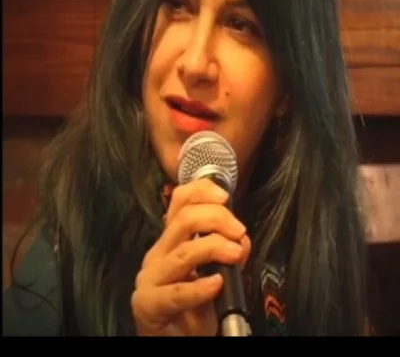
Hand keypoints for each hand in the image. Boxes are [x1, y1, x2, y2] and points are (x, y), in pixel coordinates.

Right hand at [131, 178, 250, 335]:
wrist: (176, 339)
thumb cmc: (194, 305)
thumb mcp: (218, 273)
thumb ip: (230, 254)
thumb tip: (242, 240)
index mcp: (172, 239)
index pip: (180, 201)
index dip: (201, 191)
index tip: (224, 196)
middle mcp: (159, 252)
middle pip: (183, 220)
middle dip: (216, 219)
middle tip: (239, 231)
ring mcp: (151, 277)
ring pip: (183, 252)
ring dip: (214, 247)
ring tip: (235, 254)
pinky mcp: (148, 303)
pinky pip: (177, 292)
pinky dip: (200, 288)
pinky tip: (217, 285)